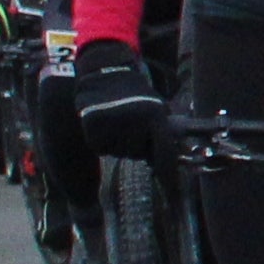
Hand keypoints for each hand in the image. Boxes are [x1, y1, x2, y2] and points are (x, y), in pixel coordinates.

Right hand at [71, 41, 163, 160]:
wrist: (106, 73)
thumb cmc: (135, 95)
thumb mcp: (156, 108)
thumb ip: (161, 132)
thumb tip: (169, 161)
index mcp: (155, 116)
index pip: (164, 151)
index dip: (167, 171)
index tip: (171, 190)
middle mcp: (135, 121)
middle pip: (138, 153)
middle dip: (137, 146)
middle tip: (131, 127)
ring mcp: (113, 123)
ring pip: (119, 152)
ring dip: (119, 144)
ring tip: (119, 123)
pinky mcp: (92, 125)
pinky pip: (101, 148)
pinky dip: (102, 142)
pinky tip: (105, 125)